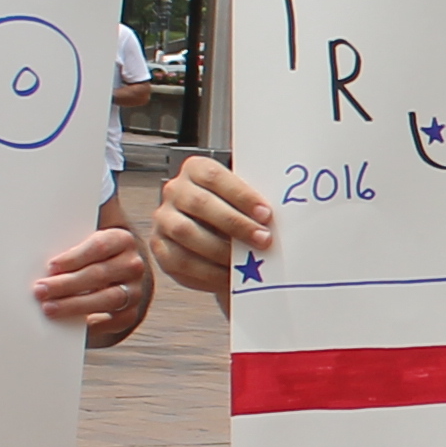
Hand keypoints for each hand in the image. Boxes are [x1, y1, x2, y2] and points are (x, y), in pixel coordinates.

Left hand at [34, 224, 150, 341]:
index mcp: (122, 240)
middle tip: (40, 290)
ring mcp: (135, 290)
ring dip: (75, 305)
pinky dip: (94, 324)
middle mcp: (133, 265)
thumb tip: (56, 204)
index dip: (74, 257)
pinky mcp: (132, 313)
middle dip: (66, 284)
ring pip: (108, 299)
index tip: (51, 266)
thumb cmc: (96, 254)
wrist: (123, 276)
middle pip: (99, 274)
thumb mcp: (91, 234)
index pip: (99, 246)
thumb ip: (81, 224)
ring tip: (49, 308)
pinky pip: (115, 322)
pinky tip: (72, 324)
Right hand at [153, 156, 273, 297]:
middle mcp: (174, 190)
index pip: (214, 176)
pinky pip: (179, 261)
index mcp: (195, 169)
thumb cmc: (232, 210)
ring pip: (186, 233)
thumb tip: (285, 213)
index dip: (241, 195)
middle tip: (263, 240)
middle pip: (201, 204)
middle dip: (236, 224)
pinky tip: (227, 277)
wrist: (210, 232)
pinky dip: (206, 272)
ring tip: (247, 262)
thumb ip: (253, 203)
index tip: (266, 213)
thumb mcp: (241, 200)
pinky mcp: (159, 246)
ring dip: (221, 250)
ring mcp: (163, 218)